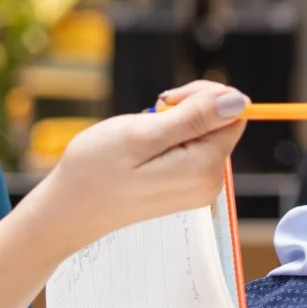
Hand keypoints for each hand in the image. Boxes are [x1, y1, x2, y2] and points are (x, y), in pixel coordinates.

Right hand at [25, 80, 247, 247]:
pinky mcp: (183, 188)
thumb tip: (239, 100)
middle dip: (189, 108)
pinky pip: (190, 149)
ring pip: (204, 134)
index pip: (233, 114)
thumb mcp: (143, 134)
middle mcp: (208, 183)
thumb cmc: (95, 171)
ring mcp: (197, 189)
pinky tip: (143, 146)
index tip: (166, 101)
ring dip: (176, 122)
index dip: (204, 97)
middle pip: (221, 124)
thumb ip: (195, 117)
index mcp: (203, 169)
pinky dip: (169, 138)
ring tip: (142, 133)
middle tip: (151, 113)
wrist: (68, 210)